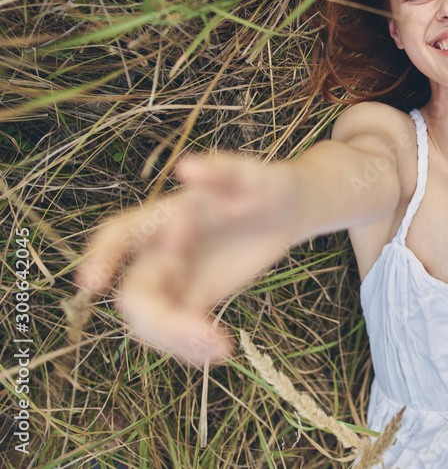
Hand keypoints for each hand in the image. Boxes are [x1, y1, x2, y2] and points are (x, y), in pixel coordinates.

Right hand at [75, 154, 300, 365]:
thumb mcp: (252, 175)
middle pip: (136, 294)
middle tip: (204, 334)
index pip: (119, 235)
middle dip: (159, 321)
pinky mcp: (194, 299)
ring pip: (151, 321)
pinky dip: (191, 348)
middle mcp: (159, 250)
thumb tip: (187, 167)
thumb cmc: (264, 185)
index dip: (100, 257)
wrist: (285, 210)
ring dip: (176, 341)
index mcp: (163, 216)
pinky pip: (177, 331)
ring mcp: (174, 279)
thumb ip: (222, 170)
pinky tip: (221, 351)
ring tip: (220, 348)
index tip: (91, 284)